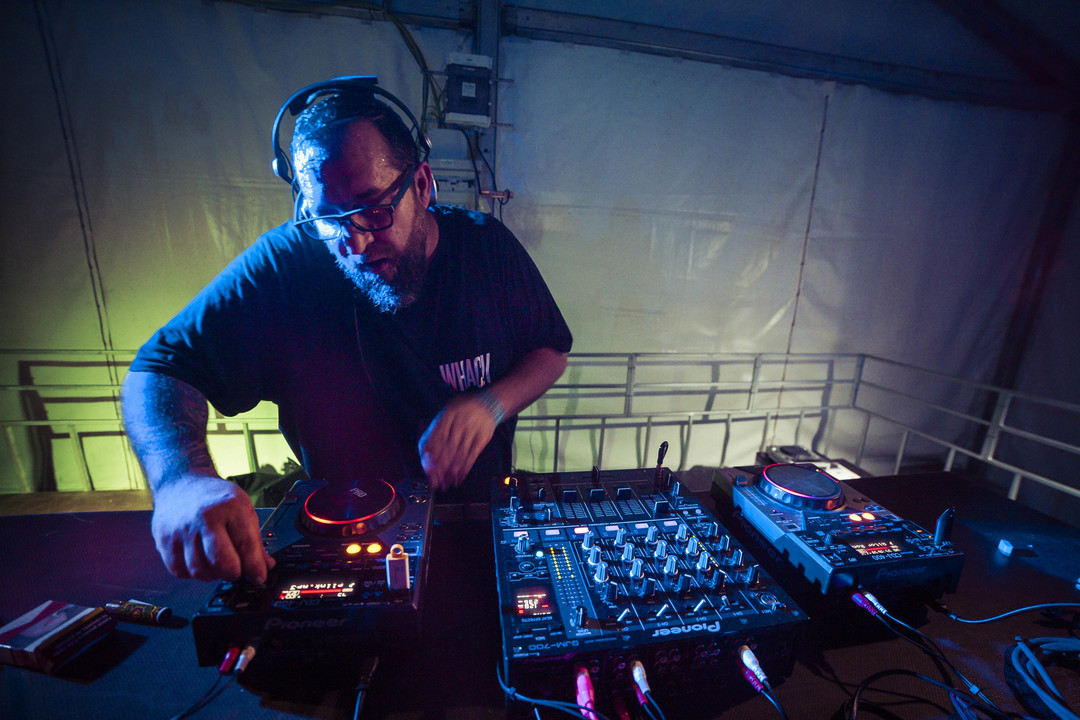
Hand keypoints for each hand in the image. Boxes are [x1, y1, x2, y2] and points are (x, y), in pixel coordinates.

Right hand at [150, 474, 274, 582]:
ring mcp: (182, 530)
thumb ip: (254, 540)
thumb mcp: (243, 510)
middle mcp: (205, 517)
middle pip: (222, 563)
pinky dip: (192, 572)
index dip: (255, 568)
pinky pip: (180, 571)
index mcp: (231, 507)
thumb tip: (265, 566)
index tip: (259, 577)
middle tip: (236, 570)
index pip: (246, 546)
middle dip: (234, 573)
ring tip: (217, 562)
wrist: (182, 483)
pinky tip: (199, 559)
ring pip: (200, 571)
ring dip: (213, 574)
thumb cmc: (216, 499)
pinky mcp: (164, 540)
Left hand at [418, 393, 497, 489]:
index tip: (428, 470)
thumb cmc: (462, 411)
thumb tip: (425, 453)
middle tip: (436, 482)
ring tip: (446, 484)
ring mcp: (472, 430)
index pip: (436, 438)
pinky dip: (465, 470)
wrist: (488, 403)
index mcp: (447, 416)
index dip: (431, 456)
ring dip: (452, 472)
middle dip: (441, 468)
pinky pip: (472, 456)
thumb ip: (435, 431)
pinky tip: (459, 478)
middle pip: (447, 449)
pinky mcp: (482, 438)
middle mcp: (459, 422)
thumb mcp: (446, 414)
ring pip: (460, 455)